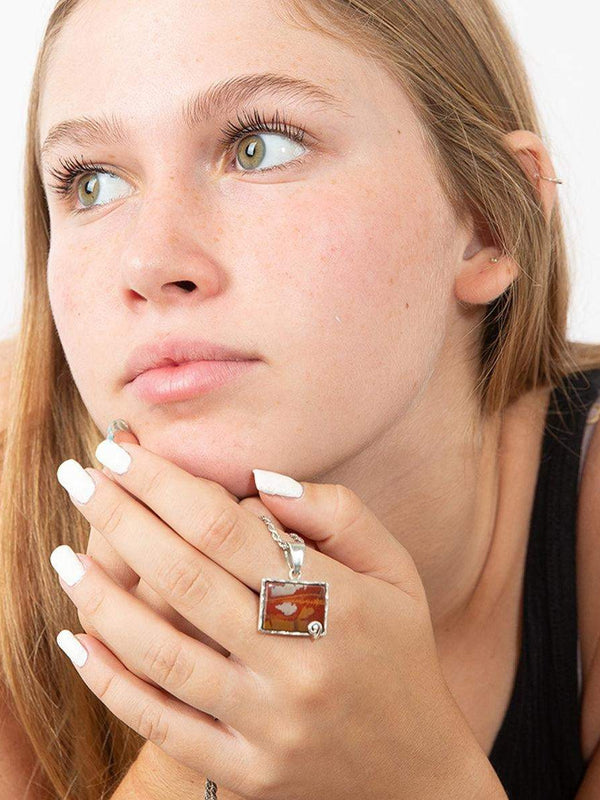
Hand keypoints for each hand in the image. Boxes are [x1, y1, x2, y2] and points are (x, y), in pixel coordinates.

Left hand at [52, 438, 489, 799]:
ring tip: (65, 558)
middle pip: (184, 578)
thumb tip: (258, 481)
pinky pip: (160, 724)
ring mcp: (266, 724)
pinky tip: (76, 641)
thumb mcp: (394, 568)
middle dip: (120, 519)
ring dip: (100, 599)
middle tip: (78, 480)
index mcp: (335, 601)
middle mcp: (297, 663)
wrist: (415, 771)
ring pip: (161, 654)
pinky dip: (110, 682)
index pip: (227, 528)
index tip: (122, 454)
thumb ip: (336, 512)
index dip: (166, 485)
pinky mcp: (243, 771)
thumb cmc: (399, 650)